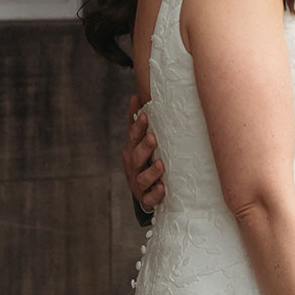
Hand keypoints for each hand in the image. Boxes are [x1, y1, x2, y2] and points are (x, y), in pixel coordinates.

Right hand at [123, 95, 164, 209]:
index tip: (146, 115)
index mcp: (131, 150)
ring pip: (142, 178)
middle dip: (144, 147)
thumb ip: (137, 122)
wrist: (143, 192)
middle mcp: (133, 167)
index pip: (133, 138)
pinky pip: (149, 198)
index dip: (138, 127)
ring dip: (151, 171)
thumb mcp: (138, 142)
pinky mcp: (146, 199)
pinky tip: (163, 188)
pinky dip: (155, 194)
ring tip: (160, 164)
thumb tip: (136, 95)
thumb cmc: (143, 161)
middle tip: (153, 137)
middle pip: (136, 157)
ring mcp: (138, 184)